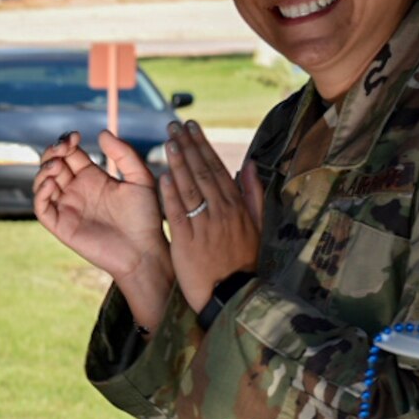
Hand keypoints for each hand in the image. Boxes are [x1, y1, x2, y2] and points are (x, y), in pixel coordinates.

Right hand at [34, 129, 173, 328]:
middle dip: (52, 152)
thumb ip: (124, 154)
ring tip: (57, 165)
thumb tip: (102, 132)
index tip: (75, 136)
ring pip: (42, 183)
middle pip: (52, 164)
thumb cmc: (145, 218)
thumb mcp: (141, 179)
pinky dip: (40, 193)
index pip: (70, 154)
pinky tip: (52, 184)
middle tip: (64, 147)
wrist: (143, 251)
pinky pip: (41, 207)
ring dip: (44, 169)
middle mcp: (76, 191)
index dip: (67, 141)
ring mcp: (67, 208)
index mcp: (93, 177)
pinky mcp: (61, 226)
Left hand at [159, 120, 259, 314]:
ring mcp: (204, 225)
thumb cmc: (242, 261)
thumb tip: (249, 165)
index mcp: (236, 206)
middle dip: (188, 146)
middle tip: (174, 125)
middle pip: (202, 172)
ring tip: (168, 141)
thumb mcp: (256, 226)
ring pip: (189, 188)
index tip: (191, 127)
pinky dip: (171, 194)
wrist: (232, 294)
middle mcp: (221, 211)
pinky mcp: (187, 241)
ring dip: (178, 162)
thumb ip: (253, 194)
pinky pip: (178, 213)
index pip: (216, 168)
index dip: (203, 145)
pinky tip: (163, 176)